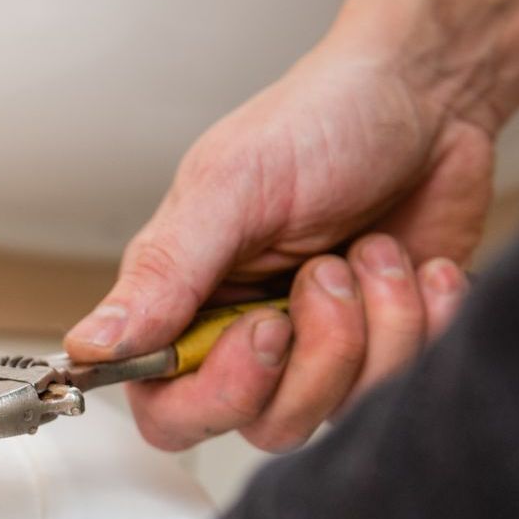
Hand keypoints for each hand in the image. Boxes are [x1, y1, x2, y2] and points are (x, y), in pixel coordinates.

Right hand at [65, 0, 518, 452]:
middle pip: (266, 424)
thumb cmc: (322, 121)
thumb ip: (163, 273)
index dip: (221, 394)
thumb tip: (89, 344)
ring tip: (375, 252)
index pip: (172, 410)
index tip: (266, 328)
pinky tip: (420, 266)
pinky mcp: (388, 349)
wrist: (429, 94)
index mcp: (187, 303)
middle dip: (318, 353)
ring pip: (342, 409)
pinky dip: (426, 321)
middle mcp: (249, 338)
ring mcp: (322, 350)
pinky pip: (405, 385)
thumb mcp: (231, 187)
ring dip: (377, 324)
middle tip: (328, 269)